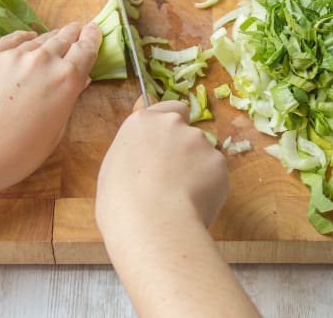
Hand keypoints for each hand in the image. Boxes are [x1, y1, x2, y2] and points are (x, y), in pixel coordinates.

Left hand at [0, 21, 101, 193]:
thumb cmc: (20, 152)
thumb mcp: (56, 130)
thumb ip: (68, 100)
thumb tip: (78, 81)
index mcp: (67, 79)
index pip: (85, 50)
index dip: (91, 38)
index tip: (93, 29)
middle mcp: (44, 60)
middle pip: (63, 39)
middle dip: (72, 33)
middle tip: (76, 28)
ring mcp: (15, 55)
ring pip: (39, 40)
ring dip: (50, 38)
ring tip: (55, 35)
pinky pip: (13, 39)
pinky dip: (25, 38)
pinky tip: (29, 38)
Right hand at [95, 101, 258, 317]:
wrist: (152, 223)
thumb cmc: (120, 203)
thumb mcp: (114, 168)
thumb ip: (136, 152)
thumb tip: (148, 158)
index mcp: (142, 122)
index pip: (170, 108)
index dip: (172, 128)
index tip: (169, 146)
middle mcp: (173, 124)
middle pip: (188, 130)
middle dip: (185, 149)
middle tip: (174, 178)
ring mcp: (199, 141)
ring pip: (203, 154)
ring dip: (197, 170)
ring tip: (181, 198)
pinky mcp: (219, 163)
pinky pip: (215, 174)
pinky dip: (209, 187)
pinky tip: (193, 204)